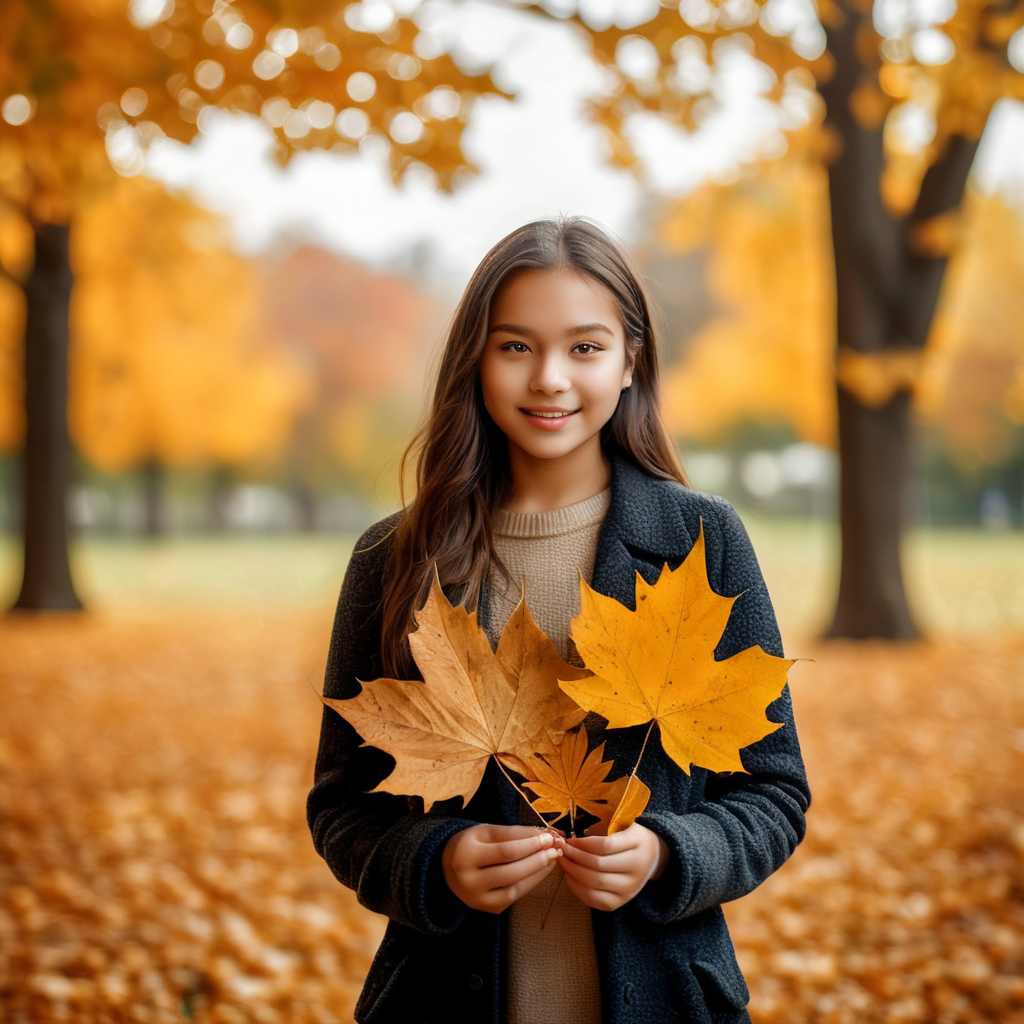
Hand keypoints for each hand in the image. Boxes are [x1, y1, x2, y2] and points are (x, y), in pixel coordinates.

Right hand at [441, 824, 562, 913]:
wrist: (448, 870)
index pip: (505, 849)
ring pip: (515, 886)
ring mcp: (479, 899)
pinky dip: (531, 882)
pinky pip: (515, 896)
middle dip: (537, 857)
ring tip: (552, 857)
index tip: (549, 835)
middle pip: (511, 870)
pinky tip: (542, 871)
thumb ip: (512, 833)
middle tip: (555, 847)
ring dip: (538, 871)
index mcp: (466, 854)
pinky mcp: (489, 908)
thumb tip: (543, 834)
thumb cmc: (471, 845)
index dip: (530, 843)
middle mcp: (469, 880)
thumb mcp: (485, 832)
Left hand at [558, 822, 667, 911]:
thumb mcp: (621, 824)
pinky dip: (577, 888)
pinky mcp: (620, 902)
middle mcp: (636, 868)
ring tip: (562, 861)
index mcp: (637, 844)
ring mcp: (629, 888)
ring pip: (594, 883)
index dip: (582, 843)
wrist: (650, 857)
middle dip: (574, 857)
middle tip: (560, 849)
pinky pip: (594, 899)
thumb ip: (601, 826)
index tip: (569, 839)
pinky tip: (569, 876)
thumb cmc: (629, 836)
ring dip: (572, 872)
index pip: (604, 846)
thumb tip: (572, 837)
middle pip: (598, 866)